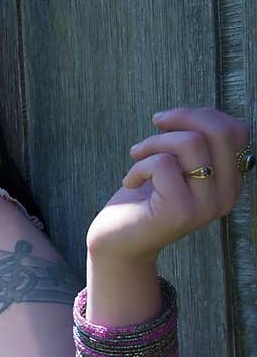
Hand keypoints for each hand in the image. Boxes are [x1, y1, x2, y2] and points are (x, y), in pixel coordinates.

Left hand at [86, 106, 249, 266]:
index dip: (202, 115)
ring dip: (155, 142)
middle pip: (219, 132)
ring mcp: (205, 206)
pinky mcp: (180, 211)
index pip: (236, 132)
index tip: (170, 120)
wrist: (119, 242)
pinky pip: (163, 163)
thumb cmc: (145, 198)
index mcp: (230, 183)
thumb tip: (199, 114)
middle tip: (155, 124)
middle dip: (182, 118)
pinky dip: (139, 165)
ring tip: (136, 156)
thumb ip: (197, 144)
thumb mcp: (177, 166)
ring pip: (190, 143)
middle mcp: (226, 197)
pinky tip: (129, 181)